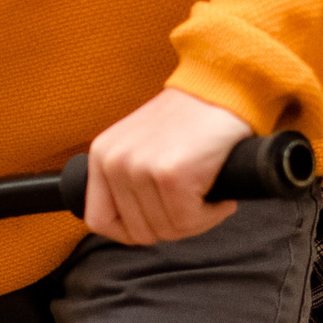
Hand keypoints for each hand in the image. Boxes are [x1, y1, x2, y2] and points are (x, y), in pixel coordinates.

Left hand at [81, 87, 255, 247]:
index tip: (157, 222)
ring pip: (167, 230)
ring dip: (196, 220)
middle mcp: (114, 162)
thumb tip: (130, 227)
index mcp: (101, 155)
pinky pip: (190, 222)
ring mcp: (141, 168)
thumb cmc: (188, 121)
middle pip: (138, 232)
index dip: (131, 232)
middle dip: (172, 225)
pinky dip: (212, 214)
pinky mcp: (171, 175)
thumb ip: (125, 180)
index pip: (100, 221)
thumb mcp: (139, 145)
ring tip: (206, 192)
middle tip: (193, 202)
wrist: (222, 90)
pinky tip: (218, 194)